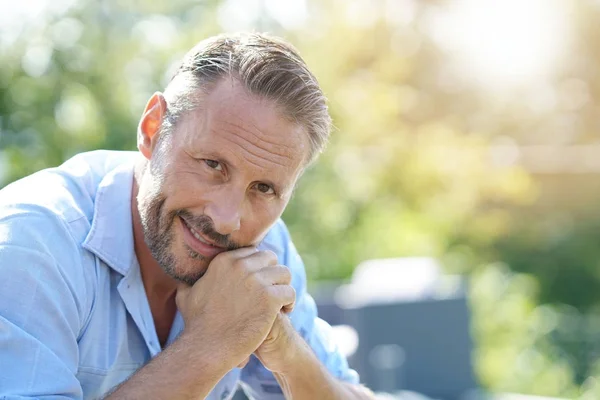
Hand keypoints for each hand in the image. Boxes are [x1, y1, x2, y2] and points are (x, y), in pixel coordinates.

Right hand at [176, 248, 295, 369]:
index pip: (253, 252)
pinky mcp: (269, 298)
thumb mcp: (186, 296)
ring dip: (283, 286)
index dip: (258, 267)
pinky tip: (284, 312)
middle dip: (272, 274)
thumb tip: (182, 276)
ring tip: (280, 303)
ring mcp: (256, 281)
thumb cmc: (197, 325)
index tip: (259, 283)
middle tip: (271, 292)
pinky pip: (289, 292)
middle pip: (270, 258)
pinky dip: (289, 302)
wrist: (207, 347)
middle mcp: (241, 266)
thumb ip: (187, 281)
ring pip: (284, 273)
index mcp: (224, 261)